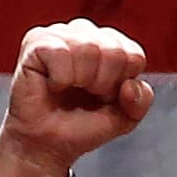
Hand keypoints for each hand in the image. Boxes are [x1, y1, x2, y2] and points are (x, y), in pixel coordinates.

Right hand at [0, 19, 154, 176]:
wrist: (47, 144)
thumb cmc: (81, 125)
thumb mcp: (123, 118)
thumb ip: (140, 101)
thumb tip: (130, 85)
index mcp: (110, 44)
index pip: (134, 55)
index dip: (121, 85)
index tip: (104, 96)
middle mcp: (85, 32)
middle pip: (115, 51)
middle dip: (103, 84)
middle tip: (84, 94)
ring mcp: (60, 33)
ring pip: (89, 49)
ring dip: (81, 81)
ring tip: (68, 89)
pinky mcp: (36, 41)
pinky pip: (62, 54)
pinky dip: (60, 79)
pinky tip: (52, 84)